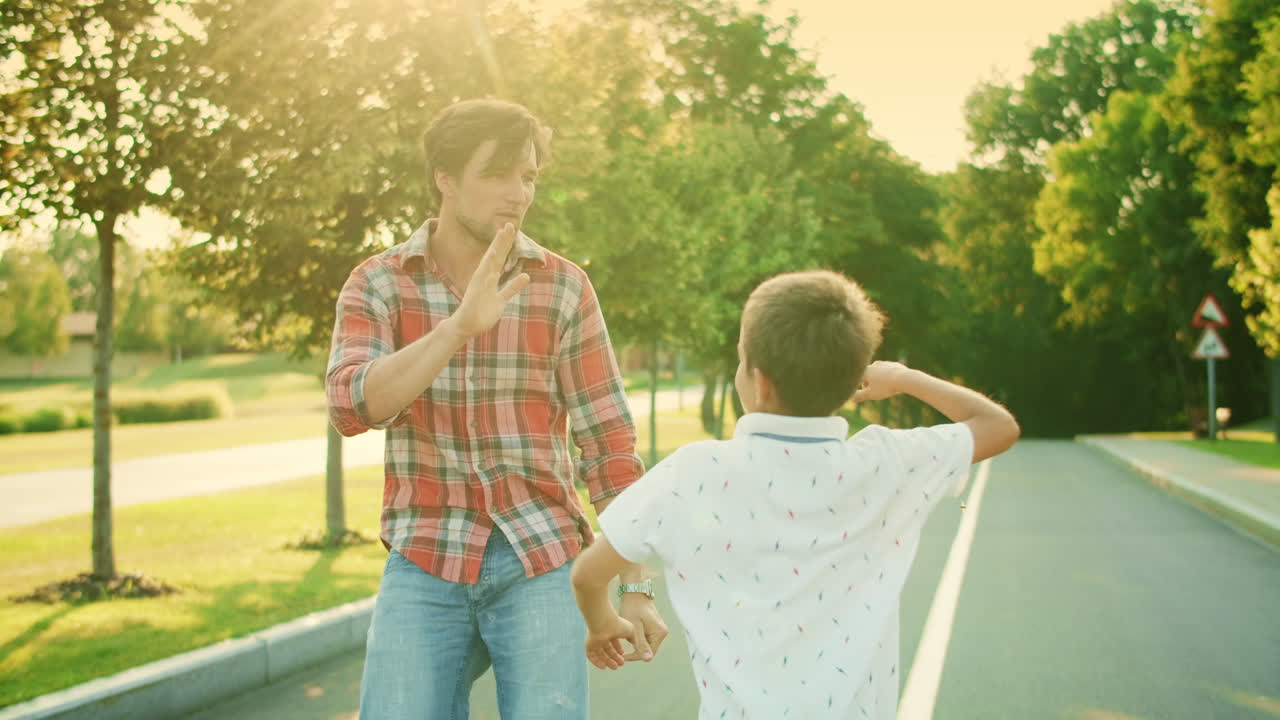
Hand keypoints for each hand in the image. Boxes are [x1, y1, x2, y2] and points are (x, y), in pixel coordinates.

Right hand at [453, 223, 530, 337]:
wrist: (465, 326)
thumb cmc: (482, 311)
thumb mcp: (501, 298)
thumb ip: (512, 287)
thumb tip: (526, 276)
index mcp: (488, 277)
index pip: (498, 257)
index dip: (505, 243)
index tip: (511, 229)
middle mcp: (483, 278)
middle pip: (495, 256)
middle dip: (502, 241)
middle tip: (509, 225)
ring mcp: (480, 285)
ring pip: (490, 263)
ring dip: (496, 250)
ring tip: (501, 235)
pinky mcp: (479, 296)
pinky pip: (486, 281)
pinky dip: (490, 273)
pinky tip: (494, 260)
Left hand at [585, 614, 637, 669]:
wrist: (603, 622)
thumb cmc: (618, 625)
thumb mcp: (630, 631)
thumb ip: (633, 638)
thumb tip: (636, 644)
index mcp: (610, 631)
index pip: (614, 642)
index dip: (618, 649)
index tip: (623, 655)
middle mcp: (602, 635)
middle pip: (607, 649)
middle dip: (614, 657)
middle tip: (621, 664)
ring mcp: (595, 640)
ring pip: (600, 654)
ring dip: (608, 661)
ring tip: (615, 667)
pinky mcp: (588, 645)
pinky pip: (591, 656)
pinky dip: (597, 662)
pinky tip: (604, 667)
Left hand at [618, 594, 667, 661]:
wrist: (633, 591)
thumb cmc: (632, 608)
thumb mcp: (635, 628)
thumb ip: (641, 644)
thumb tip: (648, 660)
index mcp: (660, 633)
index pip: (648, 653)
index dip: (635, 657)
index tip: (621, 657)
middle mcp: (662, 632)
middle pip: (647, 649)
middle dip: (634, 649)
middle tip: (620, 648)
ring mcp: (659, 629)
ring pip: (645, 644)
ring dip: (634, 643)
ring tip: (622, 639)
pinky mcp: (654, 626)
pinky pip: (645, 637)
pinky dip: (636, 637)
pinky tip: (627, 634)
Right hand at [852, 360, 914, 402]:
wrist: (904, 378)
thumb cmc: (885, 387)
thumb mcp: (870, 394)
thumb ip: (859, 396)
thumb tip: (850, 398)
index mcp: (866, 371)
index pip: (858, 378)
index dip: (860, 387)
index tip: (865, 393)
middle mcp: (874, 365)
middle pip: (869, 374)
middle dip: (870, 383)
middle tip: (875, 392)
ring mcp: (884, 363)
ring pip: (879, 372)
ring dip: (879, 379)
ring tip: (885, 387)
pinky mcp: (894, 365)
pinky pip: (889, 372)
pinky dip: (889, 377)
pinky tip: (893, 383)